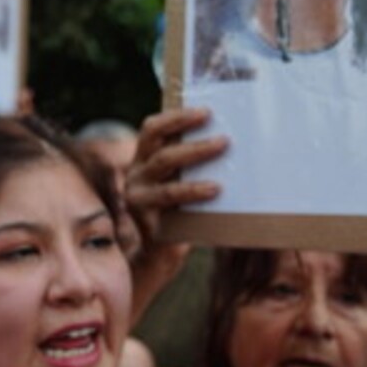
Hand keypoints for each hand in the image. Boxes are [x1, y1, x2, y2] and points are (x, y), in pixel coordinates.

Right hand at [125, 107, 227, 273]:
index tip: (206, 112)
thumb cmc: (178, 212)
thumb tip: (231, 138)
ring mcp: (138, 196)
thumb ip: (191, 163)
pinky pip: (171, 199)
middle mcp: (136, 174)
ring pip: (165, 168)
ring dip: (196, 156)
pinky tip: (215, 190)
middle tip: (224, 139)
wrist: (160, 254)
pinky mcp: (146, 217)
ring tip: (221, 152)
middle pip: (161, 148)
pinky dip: (194, 191)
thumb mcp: (180, 182)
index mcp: (143, 159)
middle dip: (194, 140)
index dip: (176, 117)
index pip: (152, 129)